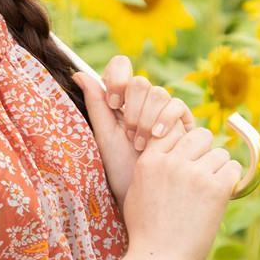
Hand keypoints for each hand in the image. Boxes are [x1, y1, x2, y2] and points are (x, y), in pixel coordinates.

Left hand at [71, 58, 197, 214]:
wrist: (145, 193)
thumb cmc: (120, 169)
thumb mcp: (104, 137)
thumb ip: (96, 104)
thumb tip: (78, 74)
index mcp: (121, 100)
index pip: (121, 67)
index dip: (118, 77)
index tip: (114, 103)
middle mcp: (142, 101)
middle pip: (140, 82)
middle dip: (133, 108)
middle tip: (128, 133)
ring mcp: (163, 110)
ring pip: (159, 93)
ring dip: (147, 118)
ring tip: (140, 144)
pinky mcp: (182, 121)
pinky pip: (177, 105)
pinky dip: (166, 119)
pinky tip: (158, 137)